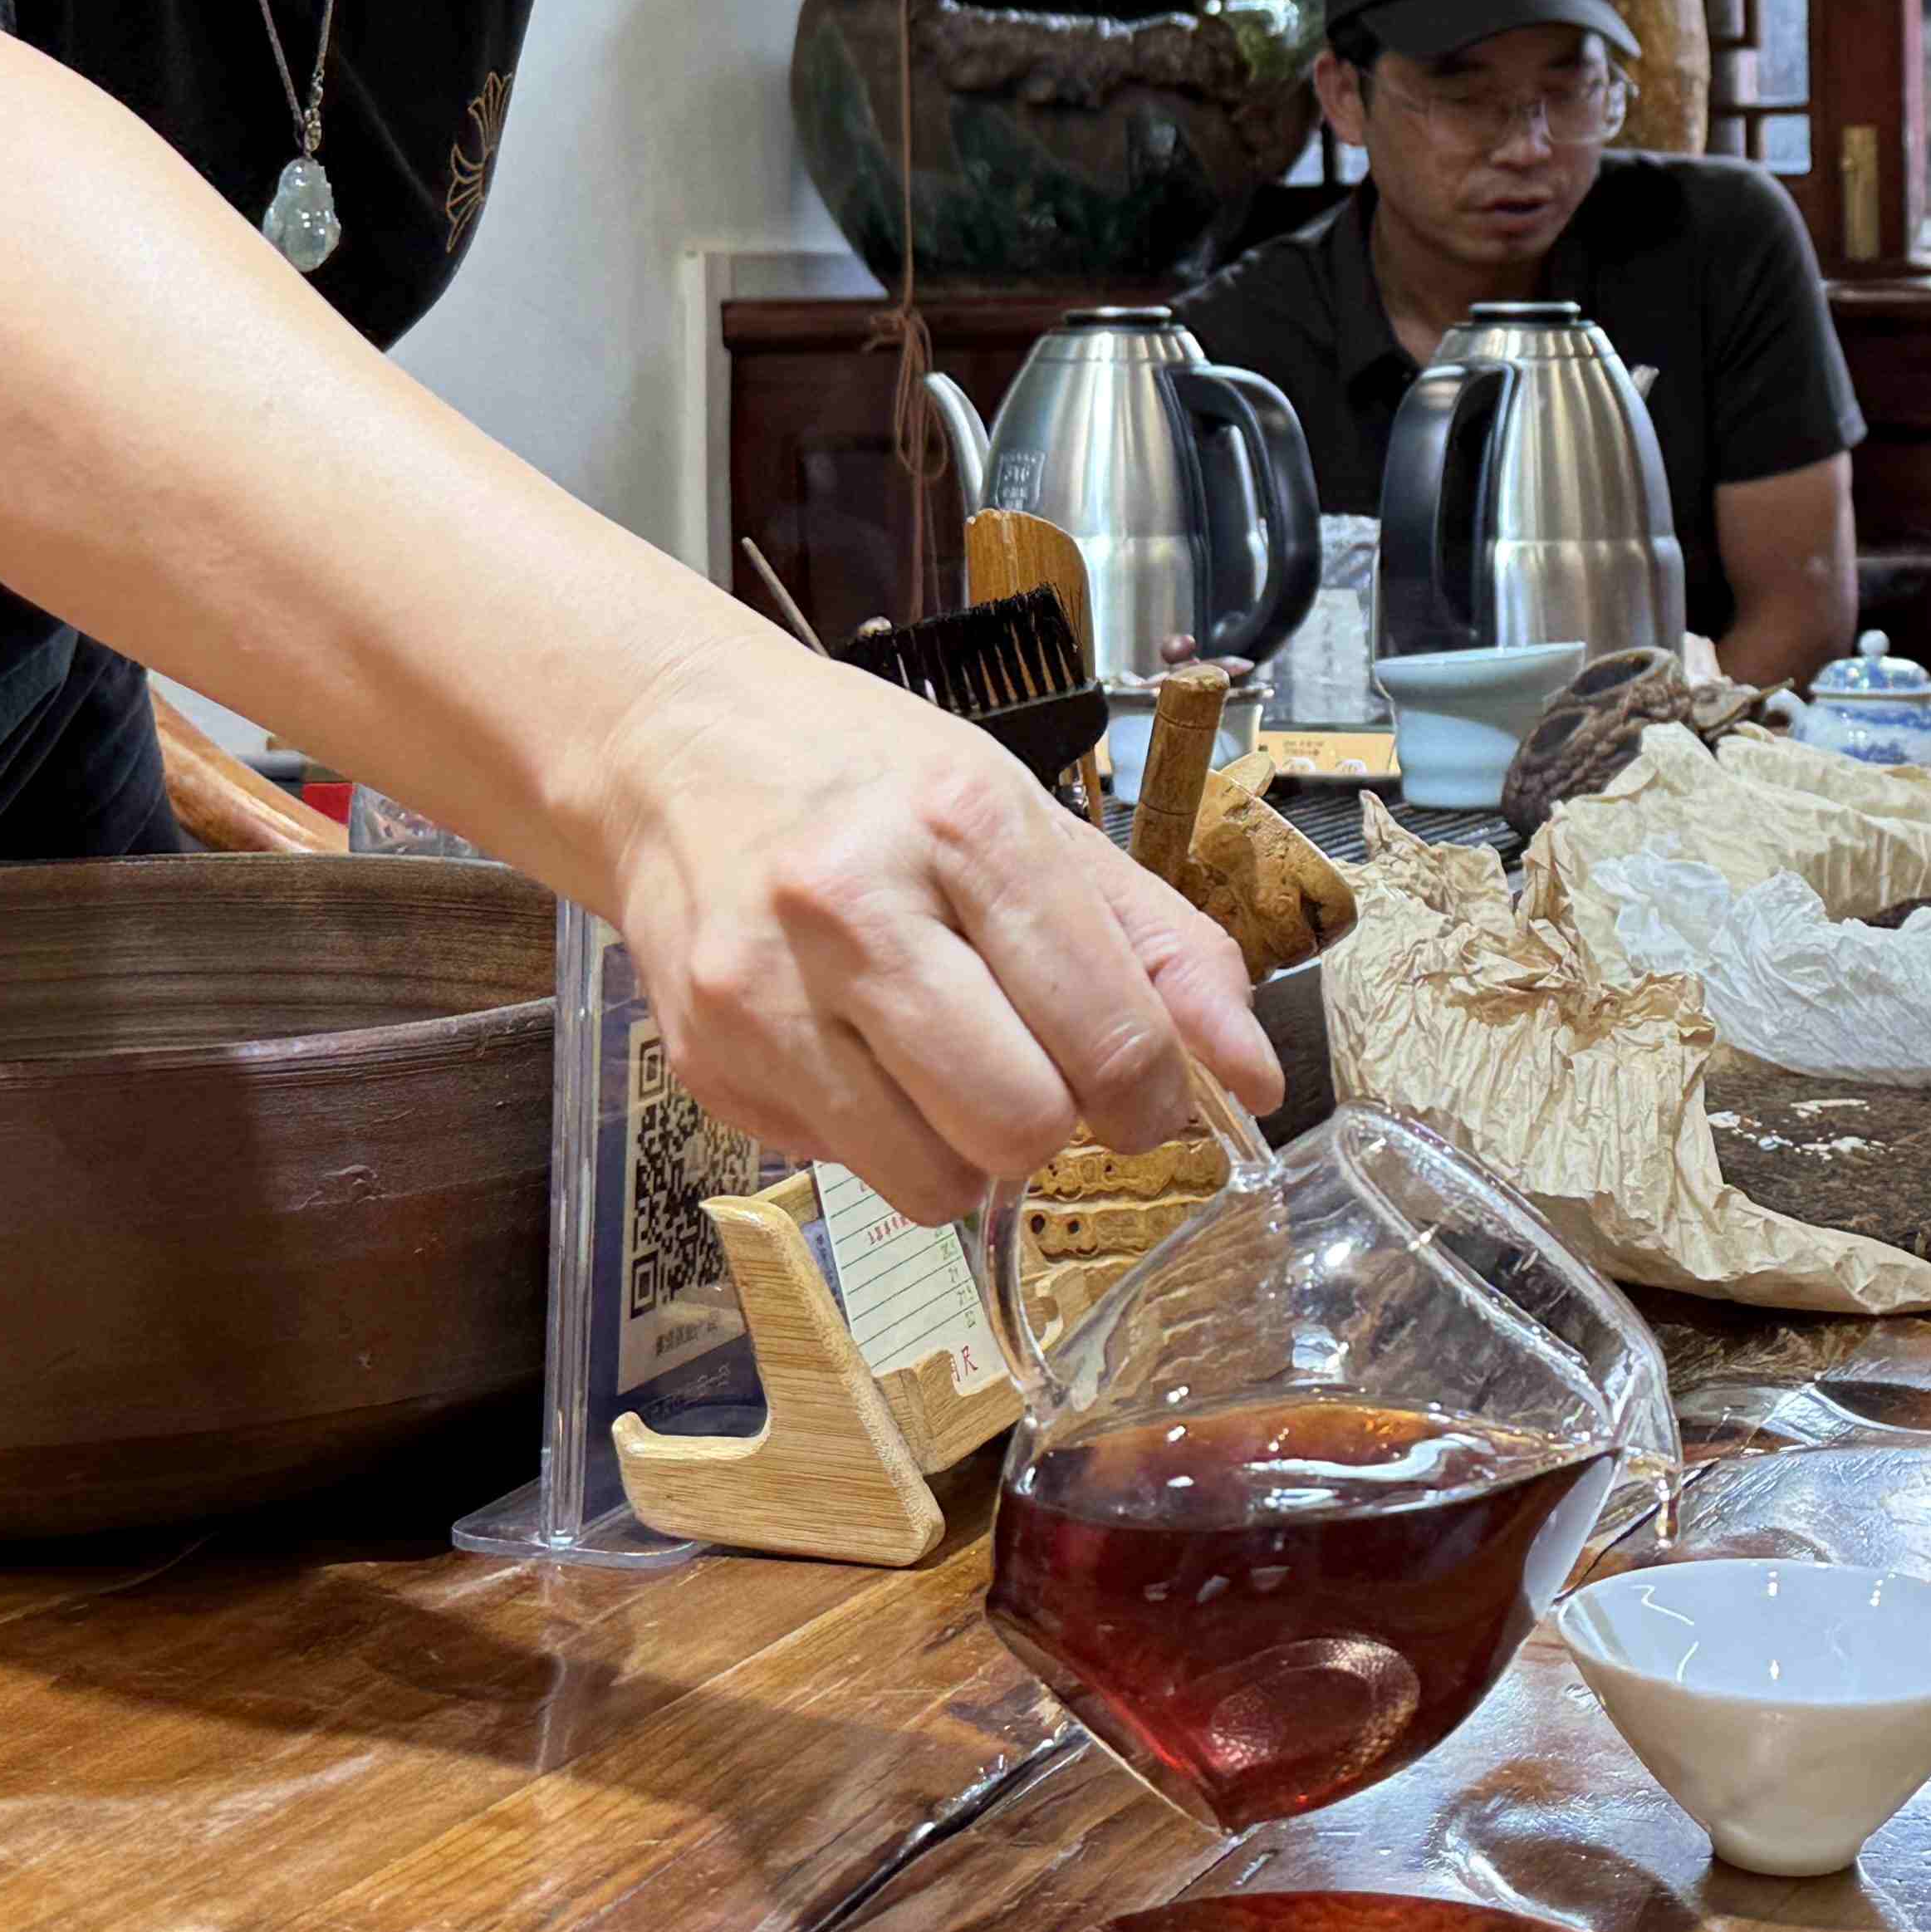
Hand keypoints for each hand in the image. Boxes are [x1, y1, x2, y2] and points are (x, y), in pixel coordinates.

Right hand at [597, 657, 1278, 1227]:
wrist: (677, 748)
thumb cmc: (877, 782)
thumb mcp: (1034, 820)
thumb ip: (1159, 947)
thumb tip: (1253, 1081)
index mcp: (964, 825)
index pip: (1109, 1032)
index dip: (1157, 1097)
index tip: (1149, 1095)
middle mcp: (853, 905)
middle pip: (1018, 1124)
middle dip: (1057, 1126)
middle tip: (1043, 1076)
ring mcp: (764, 991)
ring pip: (928, 1183)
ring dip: (967, 1152)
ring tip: (948, 1065)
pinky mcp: (705, 1061)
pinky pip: (842, 1170)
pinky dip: (876, 1137)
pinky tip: (858, 1049)